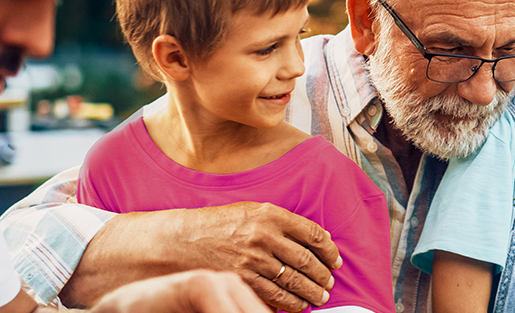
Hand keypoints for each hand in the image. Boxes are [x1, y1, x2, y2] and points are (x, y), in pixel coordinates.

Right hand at [64, 202, 340, 311]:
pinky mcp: (242, 280)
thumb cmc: (217, 225)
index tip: (335, 261)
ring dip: (311, 292)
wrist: (180, 241)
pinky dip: (290, 304)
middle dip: (323, 276)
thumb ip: (282, 222)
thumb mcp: (250, 212)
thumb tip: (314, 239)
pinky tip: (297, 305)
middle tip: (329, 284)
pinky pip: (275, 296)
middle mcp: (264, 236)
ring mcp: (253, 260)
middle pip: (308, 261)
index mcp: (271, 214)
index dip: (330, 251)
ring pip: (295, 281)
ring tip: (318, 297)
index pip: (315, 234)